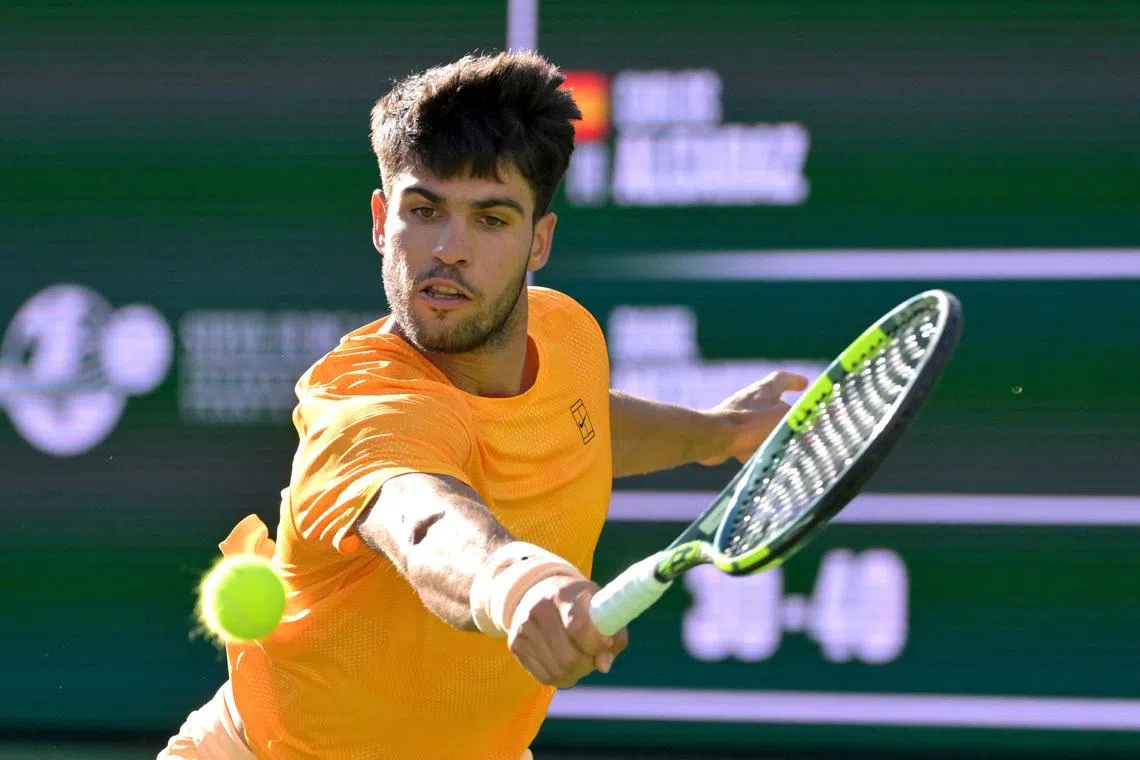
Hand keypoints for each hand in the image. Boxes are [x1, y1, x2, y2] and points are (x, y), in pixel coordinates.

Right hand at [507, 576, 628, 688]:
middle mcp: (539, 609)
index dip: (596, 644)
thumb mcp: (601, 609)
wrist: (539, 592)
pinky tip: (563, 662)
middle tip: (592, 656)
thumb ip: (613, 636)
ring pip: (558, 671)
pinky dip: (560, 677)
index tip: (605, 644)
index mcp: (564, 594)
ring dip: (575, 672)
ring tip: (578, 657)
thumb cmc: (580, 604)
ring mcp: (524, 627)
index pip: (578, 627)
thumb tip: (603, 665)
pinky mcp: (515, 644)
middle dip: (587, 663)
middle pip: (569, 658)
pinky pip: (545, 677)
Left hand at [698, 370, 809, 465]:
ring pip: (758, 426)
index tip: (804, 383)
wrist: (713, 438)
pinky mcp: (726, 433)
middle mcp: (748, 400)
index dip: (794, 380)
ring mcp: (736, 416)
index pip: (781, 379)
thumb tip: (809, 424)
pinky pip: (745, 442)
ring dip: (770, 435)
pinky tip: (761, 460)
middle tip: (798, 424)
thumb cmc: (750, 424)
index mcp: (762, 391)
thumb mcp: (783, 419)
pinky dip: (754, 450)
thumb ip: (798, 420)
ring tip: (782, 448)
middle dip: (784, 414)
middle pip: (770, 403)